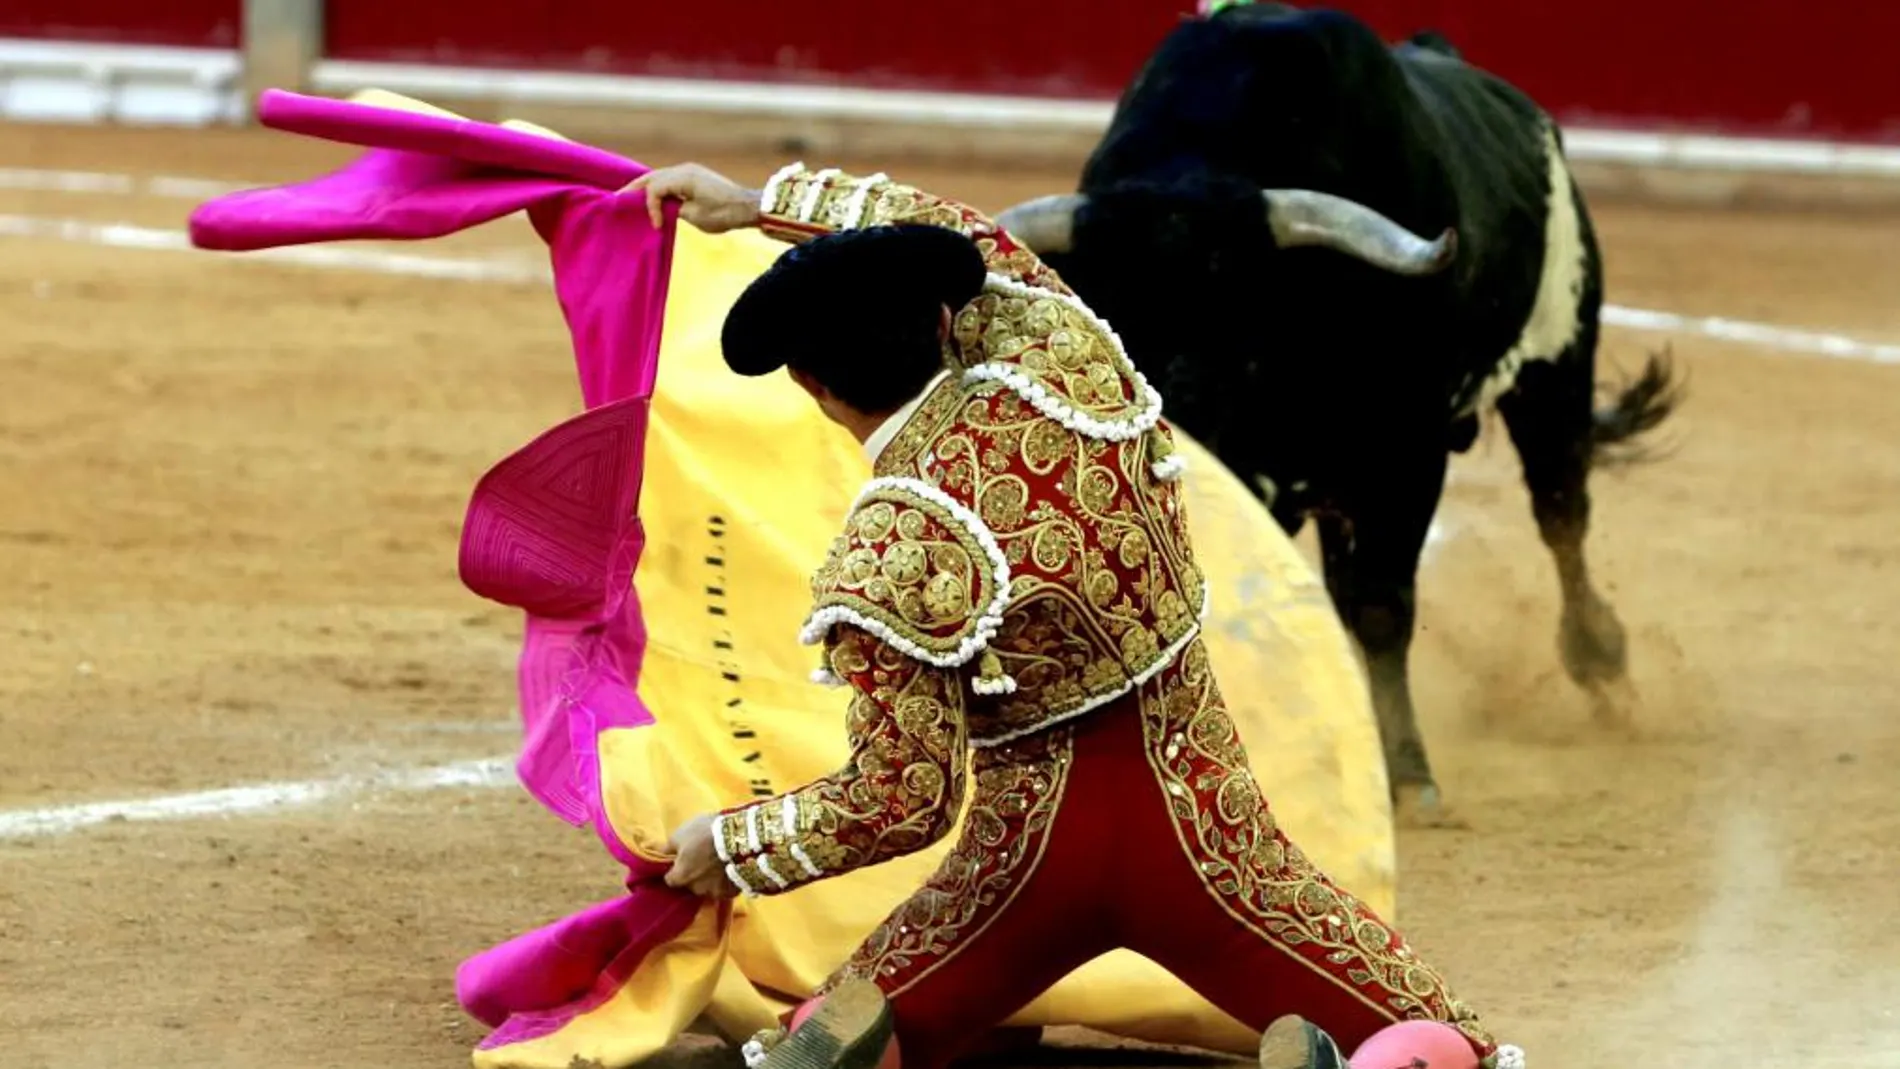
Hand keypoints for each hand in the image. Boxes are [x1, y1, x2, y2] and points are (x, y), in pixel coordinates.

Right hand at [621, 163, 761, 232]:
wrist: (748, 206)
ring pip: (659, 177)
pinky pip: (669, 180)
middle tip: (617, 198)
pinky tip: (651, 197)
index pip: (655, 188)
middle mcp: (684, 170)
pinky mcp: (694, 177)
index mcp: (683, 177)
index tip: (655, 225)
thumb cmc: (724, 213)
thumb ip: (675, 210)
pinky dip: (658, 188)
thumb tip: (663, 209)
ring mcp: (689, 172)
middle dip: (634, 188)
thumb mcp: (696, 216)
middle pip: (652, 177)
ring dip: (645, 188)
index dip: (650, 207)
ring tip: (629, 197)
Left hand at [664, 812, 741, 898]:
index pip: (670, 880)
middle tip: (701, 860)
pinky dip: (725, 881)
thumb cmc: (705, 834)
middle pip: (690, 885)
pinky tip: (730, 869)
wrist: (741, 838)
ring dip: (710, 879)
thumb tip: (661, 855)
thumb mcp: (680, 834)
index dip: (674, 870)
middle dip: (693, 875)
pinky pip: (725, 888)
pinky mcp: (733, 892)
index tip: (679, 862)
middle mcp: (696, 889)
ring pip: (708, 888)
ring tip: (718, 864)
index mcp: (681, 876)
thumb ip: (668, 848)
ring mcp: (716, 892)